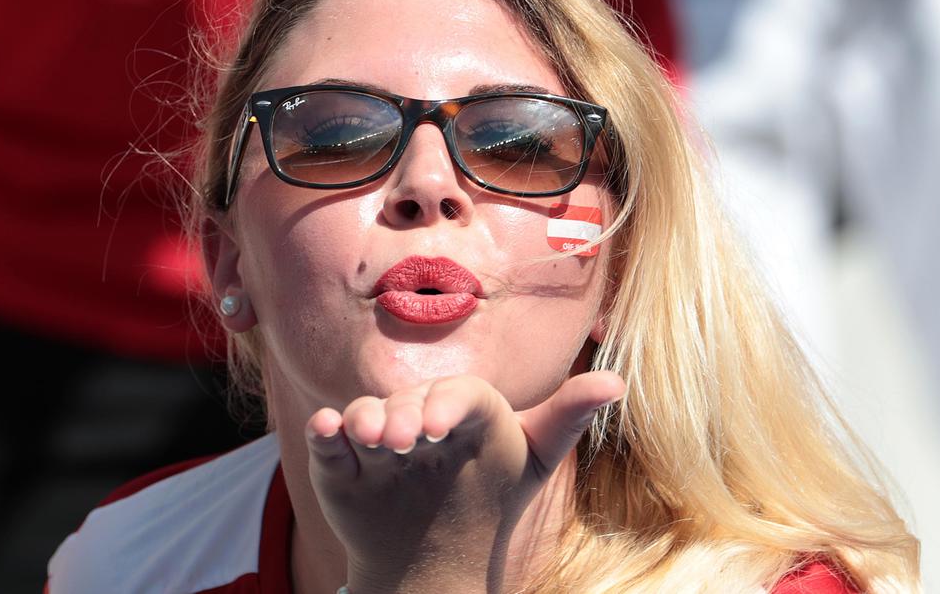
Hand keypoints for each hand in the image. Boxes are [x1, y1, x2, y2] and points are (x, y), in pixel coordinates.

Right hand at [303, 371, 624, 593]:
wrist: (437, 558)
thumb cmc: (492, 493)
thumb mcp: (533, 457)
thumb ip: (568, 417)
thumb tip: (617, 380)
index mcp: (464, 409)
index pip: (459, 394)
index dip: (449, 402)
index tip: (442, 427)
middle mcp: (416, 416)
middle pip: (408, 403)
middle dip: (404, 416)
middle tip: (406, 440)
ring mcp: (376, 441)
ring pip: (363, 416)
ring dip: (361, 420)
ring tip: (370, 439)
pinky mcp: (341, 465)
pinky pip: (326, 442)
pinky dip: (322, 434)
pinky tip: (324, 431)